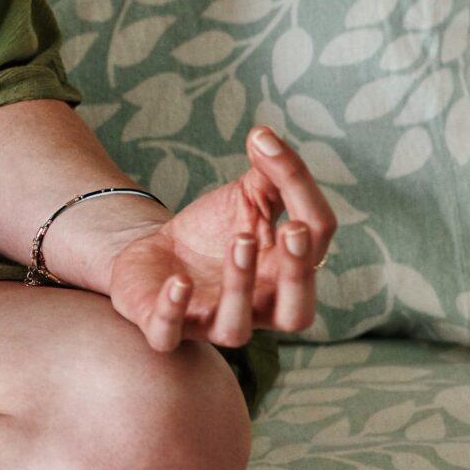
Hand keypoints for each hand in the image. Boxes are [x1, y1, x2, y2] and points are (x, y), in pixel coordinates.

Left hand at [106, 125, 336, 350]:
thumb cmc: (212, 231)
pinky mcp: (165, 329)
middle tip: (291, 229)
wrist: (154, 253)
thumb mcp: (245, 198)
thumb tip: (263, 134)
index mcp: (288, 274)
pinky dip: (174, 311)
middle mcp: (259, 308)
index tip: (268, 149)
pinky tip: (178, 282)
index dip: (303, 196)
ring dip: (241, 285)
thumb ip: (268, 172)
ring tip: (239, 241)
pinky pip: (171, 334)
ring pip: (237, 327)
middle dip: (298, 272)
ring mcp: (212, 322)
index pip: (315, 241)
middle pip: (297, 312)